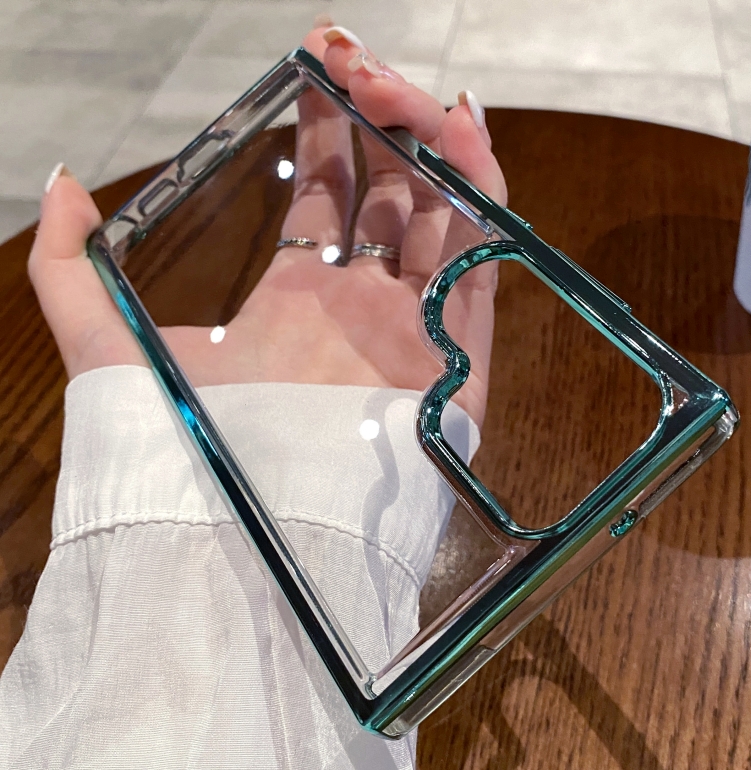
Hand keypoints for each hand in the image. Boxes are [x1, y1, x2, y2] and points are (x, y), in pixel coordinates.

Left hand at [28, 24, 506, 426]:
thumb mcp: (103, 345)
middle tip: (358, 58)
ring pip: (441, 215)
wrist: (253, 527)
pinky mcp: (457, 353)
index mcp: (296, 300)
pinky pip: (482, 259)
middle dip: (378, 120)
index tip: (317, 59)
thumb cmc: (183, 442)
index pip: (324, 198)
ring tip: (403, 85)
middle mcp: (361, 308)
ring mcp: (413, 325)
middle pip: (387, 195)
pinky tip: (462, 127)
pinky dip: (483, 193)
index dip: (325, 129)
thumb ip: (71, 268)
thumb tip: (64, 184)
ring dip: (429, 142)